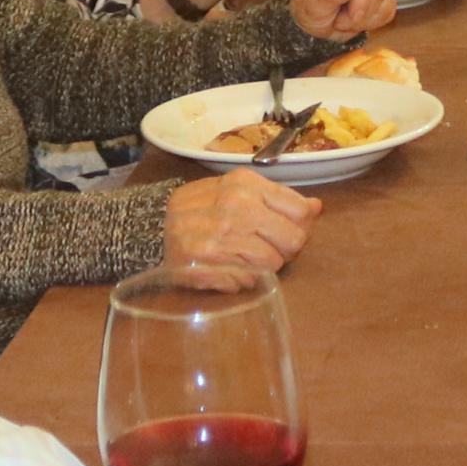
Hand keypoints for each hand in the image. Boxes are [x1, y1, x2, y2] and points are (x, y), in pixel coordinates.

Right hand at [163, 167, 321, 279]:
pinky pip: (247, 282)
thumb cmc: (204, 209)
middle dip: (283, 249)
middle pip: (293, 241)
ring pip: (272, 265)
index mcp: (245, 183)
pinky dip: (241, 280)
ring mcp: (218, 237)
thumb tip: (317, 208)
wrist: (149, 227)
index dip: (297, 226)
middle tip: (261, 247)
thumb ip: (280, 199)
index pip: (301, 212)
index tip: (281, 230)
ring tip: (240, 258)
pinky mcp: (205, 266)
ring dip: (262, 267)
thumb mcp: (240, 191)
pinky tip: (226, 269)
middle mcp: (233, 206)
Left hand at [288, 0, 394, 39]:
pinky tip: (358, 19)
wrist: (315, 21)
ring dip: (367, 17)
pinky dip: (374, 20)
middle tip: (342, 21)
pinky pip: (389, 7)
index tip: (349, 16)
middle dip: (362, 11)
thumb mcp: (312, 5)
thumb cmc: (309, 10)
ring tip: (346, 18)